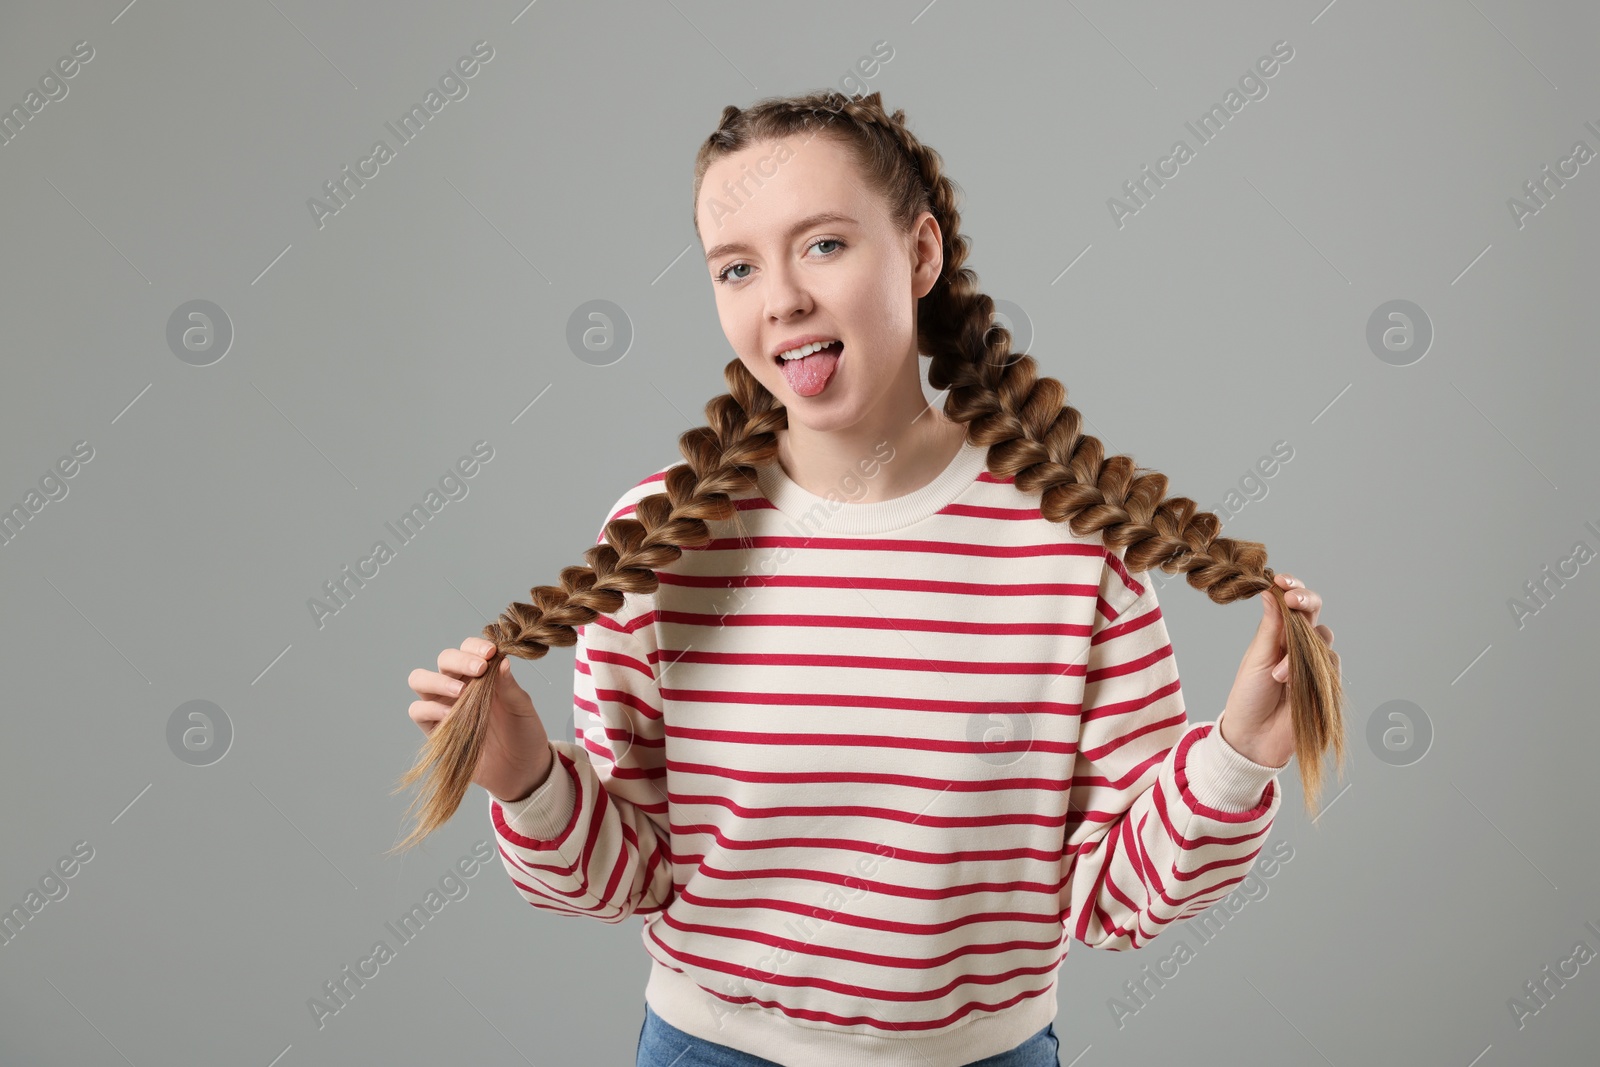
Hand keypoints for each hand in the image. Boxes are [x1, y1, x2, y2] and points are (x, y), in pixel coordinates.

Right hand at [407, 637, 554, 802]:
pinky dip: (430, 709)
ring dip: (437, 681)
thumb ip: (509, 685)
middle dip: (458, 660)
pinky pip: (418, 712)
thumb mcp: (522, 707)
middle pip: (444, 660)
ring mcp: (444, 706)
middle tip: (479, 670)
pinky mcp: (435, 730)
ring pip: (420, 680)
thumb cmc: (524, 734)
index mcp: (481, 674)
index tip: (491, 653)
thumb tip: (502, 660)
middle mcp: (459, 685)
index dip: (475, 646)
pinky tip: (451, 716)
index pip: (468, 649)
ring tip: (460, 692)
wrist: (522, 770)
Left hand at [1219, 573, 1335, 768]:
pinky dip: (1313, 670)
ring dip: (1301, 650)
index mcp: (1276, 633)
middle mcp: (1297, 644)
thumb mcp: (1255, 660)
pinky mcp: (1326, 682)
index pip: (1290, 603)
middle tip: (1295, 599)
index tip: (1283, 580)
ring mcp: (1313, 662)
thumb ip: (1269, 628)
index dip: (1292, 588)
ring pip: (1324, 637)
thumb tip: (1269, 591)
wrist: (1255, 738)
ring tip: (1278, 674)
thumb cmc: (1249, 697)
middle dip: (1307, 600)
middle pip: (1313, 612)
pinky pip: (1332, 664)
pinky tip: (1291, 684)